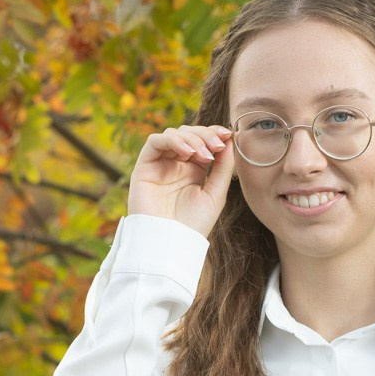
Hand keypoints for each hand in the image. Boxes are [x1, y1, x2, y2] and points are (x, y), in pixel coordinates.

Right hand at [128, 122, 236, 238]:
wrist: (171, 242)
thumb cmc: (194, 224)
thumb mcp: (215, 193)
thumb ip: (223, 167)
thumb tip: (229, 140)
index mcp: (193, 170)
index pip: (202, 141)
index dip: (213, 133)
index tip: (228, 134)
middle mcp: (175, 164)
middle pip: (189, 134)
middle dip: (205, 134)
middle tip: (217, 145)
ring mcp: (160, 164)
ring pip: (173, 134)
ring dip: (192, 138)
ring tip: (204, 154)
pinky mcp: (144, 167)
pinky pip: (155, 141)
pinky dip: (173, 140)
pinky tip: (187, 153)